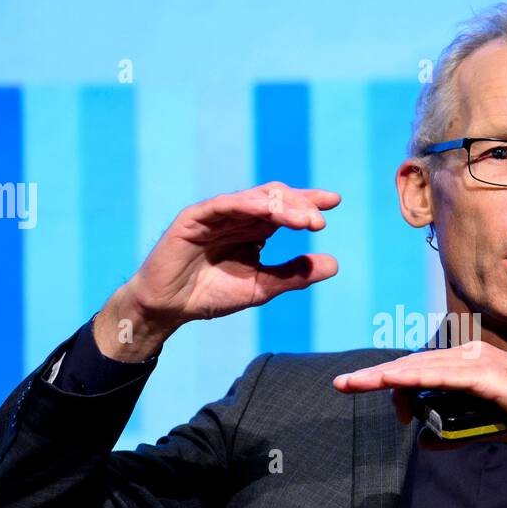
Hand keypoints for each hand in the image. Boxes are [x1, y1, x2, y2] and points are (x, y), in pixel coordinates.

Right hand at [94, 182, 339, 358]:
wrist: (170, 308)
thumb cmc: (212, 295)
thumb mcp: (262, 287)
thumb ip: (294, 275)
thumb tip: (335, 264)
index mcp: (255, 230)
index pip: (287, 209)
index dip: (309, 203)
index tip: (334, 202)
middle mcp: (239, 217)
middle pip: (275, 199)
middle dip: (299, 206)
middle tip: (318, 221)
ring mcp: (217, 214)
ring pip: (254, 199)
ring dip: (281, 207)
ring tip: (304, 220)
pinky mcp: (195, 218)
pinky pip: (223, 205)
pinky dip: (246, 204)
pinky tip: (268, 210)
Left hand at [332, 341, 506, 449]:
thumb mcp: (483, 428)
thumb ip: (452, 433)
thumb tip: (423, 442)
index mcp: (467, 363)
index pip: (419, 369)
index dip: (395, 386)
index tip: (377, 402)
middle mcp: (468, 355)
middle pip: (411, 364)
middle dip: (375, 377)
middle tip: (342, 385)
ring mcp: (476, 361)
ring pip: (419, 367)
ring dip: (384, 376)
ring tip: (353, 383)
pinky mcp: (484, 374)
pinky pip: (440, 375)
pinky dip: (412, 377)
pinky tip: (389, 381)